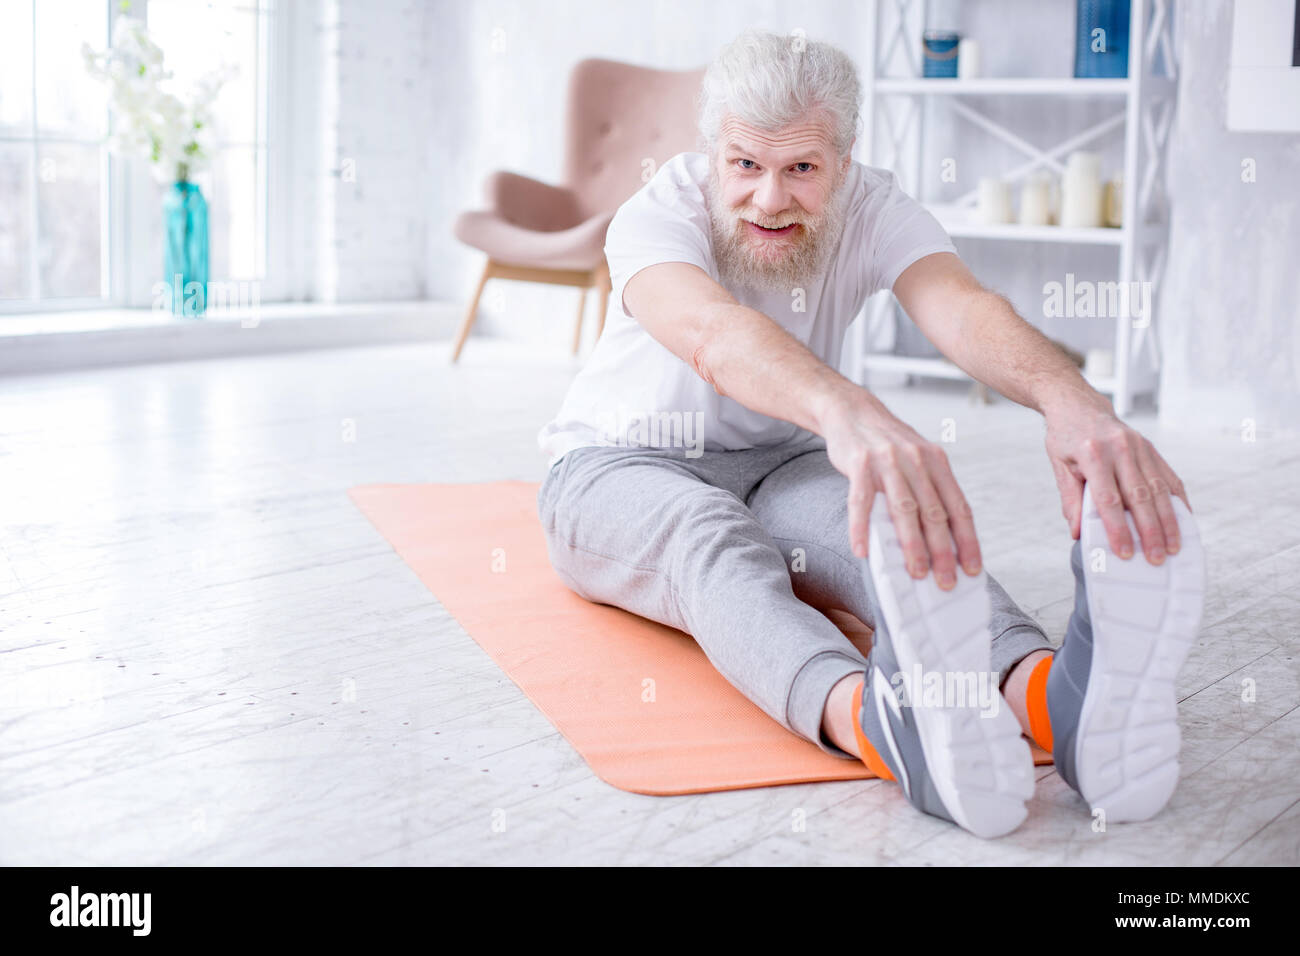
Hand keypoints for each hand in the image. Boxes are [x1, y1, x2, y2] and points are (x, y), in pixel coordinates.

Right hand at [821, 396, 980, 589]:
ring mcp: (887, 461)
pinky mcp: (859, 463)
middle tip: (946, 581)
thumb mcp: (916, 458)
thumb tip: (939, 538)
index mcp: (937, 462)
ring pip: (904, 509)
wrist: (851, 410)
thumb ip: (927, 491)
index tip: (973, 568)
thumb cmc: (885, 443)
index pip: (958, 507)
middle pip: (934, 513)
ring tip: (916, 572)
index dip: (968, 540)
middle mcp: (917, 460)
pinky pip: (860, 502)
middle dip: (943, 551)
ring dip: (912, 545)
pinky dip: (861, 528)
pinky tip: (862, 550)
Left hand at [1043, 394, 1191, 561]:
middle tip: (1157, 558)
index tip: (1125, 552)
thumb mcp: (1059, 466)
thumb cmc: (1066, 438)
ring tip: (1174, 546)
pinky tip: (1183, 519)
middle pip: (1140, 496)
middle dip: (1150, 531)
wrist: (1078, 404)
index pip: (1108, 499)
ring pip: (1159, 489)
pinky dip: (1177, 500)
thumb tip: (1078, 532)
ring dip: (1169, 521)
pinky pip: (1169, 477)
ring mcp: (1139, 446)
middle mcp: (1120, 448)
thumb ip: (1071, 499)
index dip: (1118, 528)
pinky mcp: (1150, 448)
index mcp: (1093, 454)